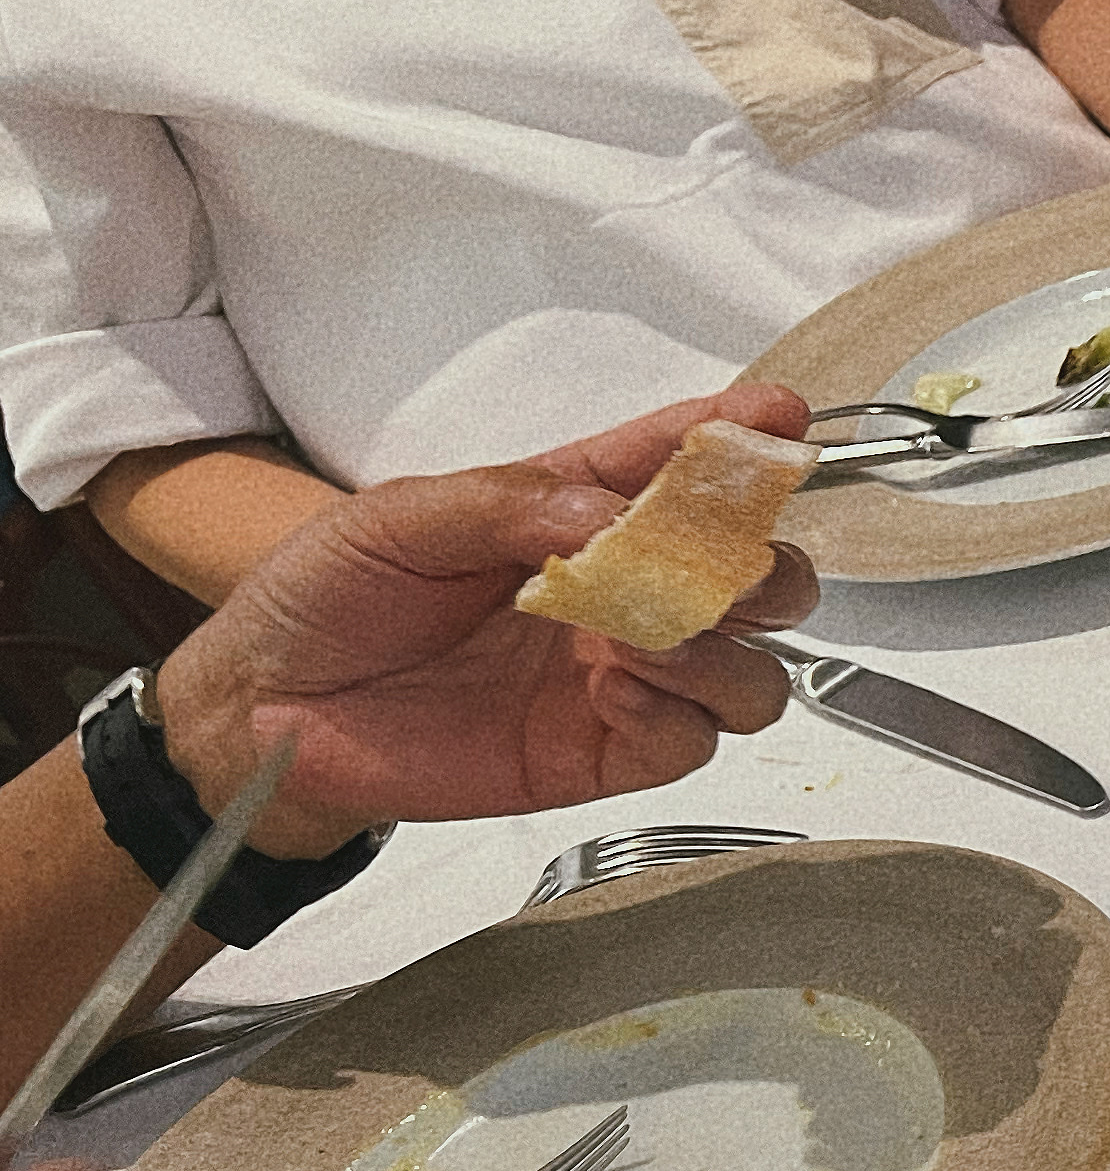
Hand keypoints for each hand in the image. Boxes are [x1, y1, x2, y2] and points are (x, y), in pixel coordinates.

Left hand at [151, 386, 822, 858]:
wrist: (269, 707)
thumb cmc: (328, 596)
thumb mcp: (403, 515)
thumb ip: (514, 502)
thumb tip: (617, 518)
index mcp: (579, 512)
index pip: (683, 469)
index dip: (741, 439)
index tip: (780, 417)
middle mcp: (622, 596)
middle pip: (761, 582)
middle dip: (767, 569)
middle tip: (724, 573)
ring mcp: (623, 677)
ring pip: (754, 674)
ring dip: (727, 652)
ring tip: (652, 639)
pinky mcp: (606, 753)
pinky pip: (694, 743)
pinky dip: (675, 714)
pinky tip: (612, 689)